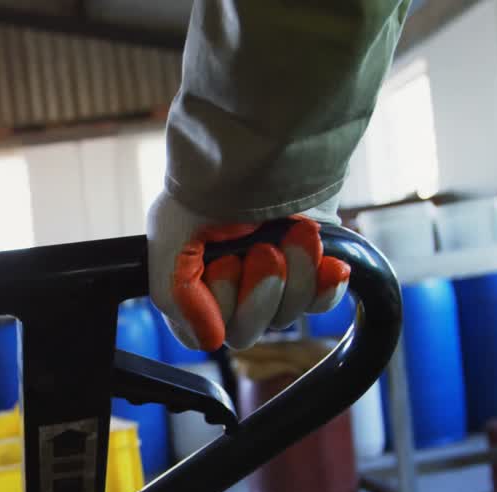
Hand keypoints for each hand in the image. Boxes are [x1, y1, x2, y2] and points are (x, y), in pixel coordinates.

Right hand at [147, 193, 350, 350]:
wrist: (270, 145)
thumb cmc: (211, 182)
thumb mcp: (168, 234)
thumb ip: (173, 295)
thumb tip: (209, 340)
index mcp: (191, 283)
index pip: (202, 333)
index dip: (218, 306)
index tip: (225, 264)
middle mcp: (230, 286)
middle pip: (247, 331)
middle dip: (259, 292)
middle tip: (265, 251)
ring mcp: (272, 280)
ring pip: (285, 316)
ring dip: (295, 277)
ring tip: (296, 233)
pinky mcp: (308, 271)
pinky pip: (319, 303)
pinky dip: (324, 285)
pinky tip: (328, 262)